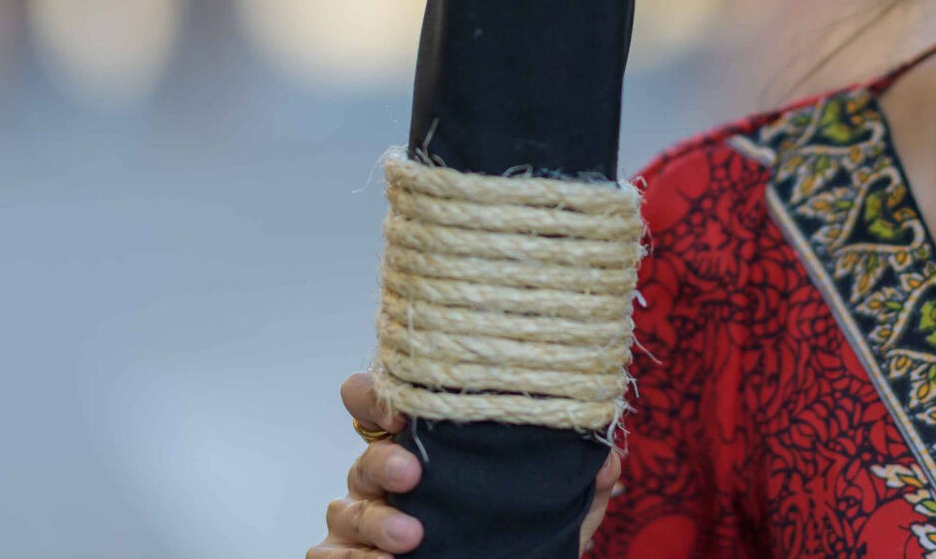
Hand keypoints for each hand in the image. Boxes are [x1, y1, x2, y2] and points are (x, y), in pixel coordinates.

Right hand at [307, 370, 622, 556]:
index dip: (382, 393)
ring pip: (344, 506)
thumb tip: (608, 459)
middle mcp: (389, 478)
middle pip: (364, 451)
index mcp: (432, 448)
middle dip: (383, 457)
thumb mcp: (554, 516)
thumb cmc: (511, 542)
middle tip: (413, 471)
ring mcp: (365, 522)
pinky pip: (328, 556)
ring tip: (413, 536)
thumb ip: (579, 486)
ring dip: (374, 519)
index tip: (403, 404)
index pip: (390, 401)